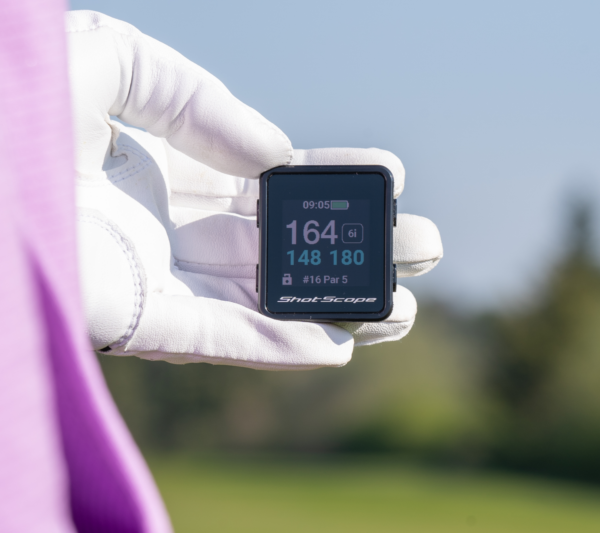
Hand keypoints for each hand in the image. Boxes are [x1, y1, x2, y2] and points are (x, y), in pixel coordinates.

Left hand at [68, 10, 442, 369]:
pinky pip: (216, 338)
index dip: (334, 179)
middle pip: (282, 250)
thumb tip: (272, 155)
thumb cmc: (15, 94)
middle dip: (355, 251)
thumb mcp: (119, 65)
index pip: (272, 183)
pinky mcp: (133, 320)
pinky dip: (274, 343)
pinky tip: (333, 344)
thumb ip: (201, 103)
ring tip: (401, 308)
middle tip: (424, 247)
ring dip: (334, 307)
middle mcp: (174, 231)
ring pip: (265, 302)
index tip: (389, 175)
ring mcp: (158, 280)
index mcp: (172, 172)